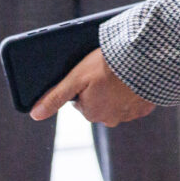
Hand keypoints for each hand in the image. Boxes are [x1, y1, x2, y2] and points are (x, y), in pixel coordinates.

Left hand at [30, 47, 155, 125]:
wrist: (144, 60)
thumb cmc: (106, 66)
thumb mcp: (76, 77)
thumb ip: (55, 96)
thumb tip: (34, 115)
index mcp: (90, 112)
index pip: (81, 100)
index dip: (84, 85)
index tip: (91, 73)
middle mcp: (109, 120)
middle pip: (98, 103)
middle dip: (100, 90)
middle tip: (106, 71)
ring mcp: (129, 115)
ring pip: (117, 103)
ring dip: (117, 92)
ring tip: (121, 73)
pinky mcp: (145, 108)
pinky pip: (135, 102)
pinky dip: (133, 93)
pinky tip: (134, 79)